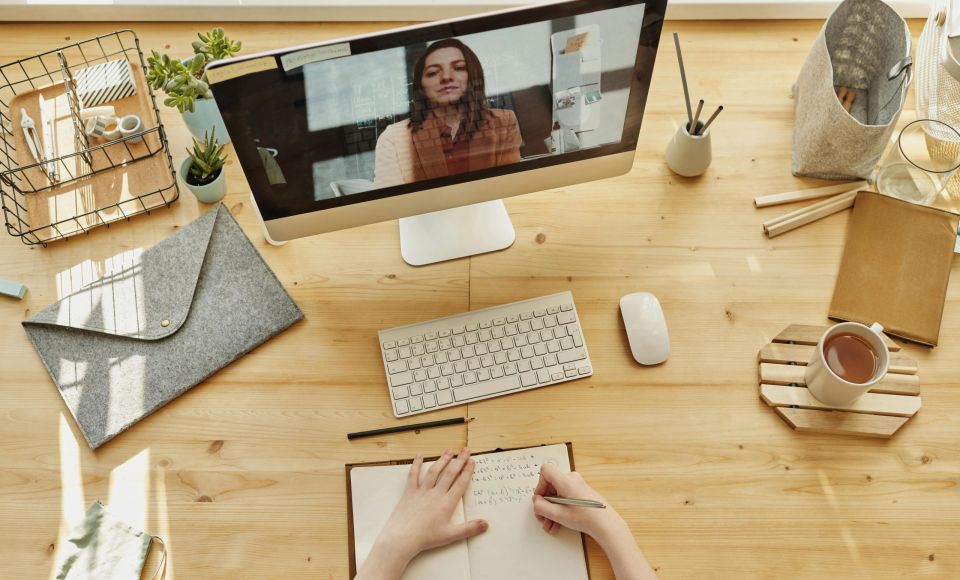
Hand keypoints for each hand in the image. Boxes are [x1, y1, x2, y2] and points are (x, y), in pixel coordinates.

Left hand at [356, 449, 488, 578]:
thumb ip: (469, 528)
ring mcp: (422, 491)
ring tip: (449, 451)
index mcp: (447, 503)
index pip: (460, 483)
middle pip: (449, 474)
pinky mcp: (410, 492)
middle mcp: (436, 494)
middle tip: (465, 450)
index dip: (467, 471)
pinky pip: (413, 475)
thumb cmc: (426, 538)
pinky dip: (416, 464)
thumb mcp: (450, 535)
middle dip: (459, 461)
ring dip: (442, 460)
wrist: (403, 537)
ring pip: (434, 471)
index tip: (472, 461)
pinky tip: (419, 456)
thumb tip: (486, 524)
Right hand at [532, 463, 621, 540]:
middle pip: (550, 486)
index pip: (545, 471)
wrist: (606, 524)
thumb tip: (536, 501)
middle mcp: (572, 479)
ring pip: (556, 495)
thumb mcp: (558, 514)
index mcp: (566, 480)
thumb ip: (541, 507)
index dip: (539, 486)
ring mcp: (577, 486)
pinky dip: (559, 509)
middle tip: (543, 518)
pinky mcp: (580, 493)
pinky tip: (557, 524)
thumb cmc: (586, 518)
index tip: (541, 500)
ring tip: (550, 525)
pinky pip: (564, 498)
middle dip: (545, 504)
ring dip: (551, 510)